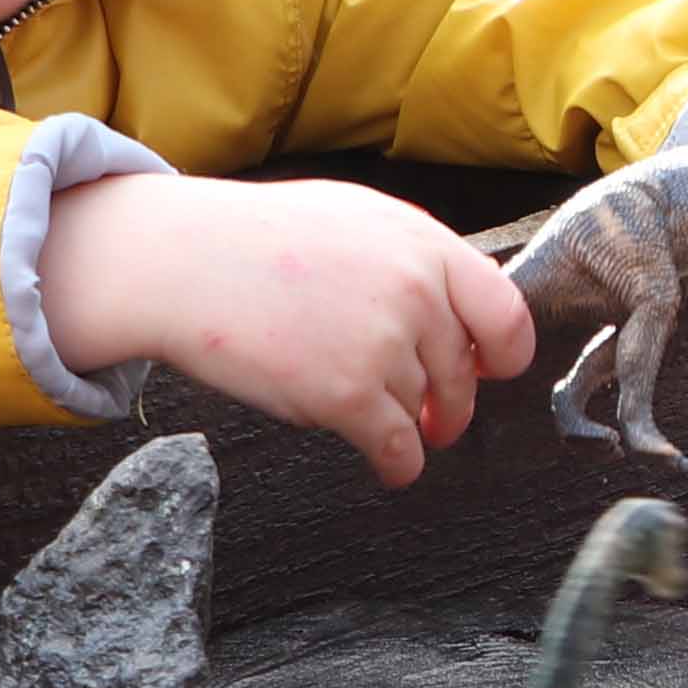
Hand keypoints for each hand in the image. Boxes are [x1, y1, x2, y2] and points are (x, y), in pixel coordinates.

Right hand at [42, 171, 534, 487]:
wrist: (182, 262)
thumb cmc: (258, 240)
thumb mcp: (357, 220)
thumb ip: (417, 260)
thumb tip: (471, 303)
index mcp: (423, 244)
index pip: (505, 314)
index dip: (503, 355)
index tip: (488, 372)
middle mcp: (415, 292)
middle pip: (462, 375)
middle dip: (449, 403)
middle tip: (435, 416)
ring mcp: (383, 344)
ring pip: (424, 411)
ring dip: (405, 424)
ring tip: (373, 414)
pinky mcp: (347, 395)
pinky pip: (399, 450)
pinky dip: (399, 466)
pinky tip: (389, 466)